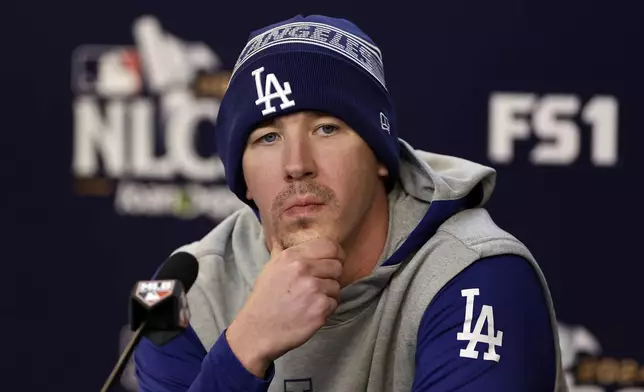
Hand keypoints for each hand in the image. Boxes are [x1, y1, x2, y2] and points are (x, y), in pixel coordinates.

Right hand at [225, 236, 344, 377]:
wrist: (257, 331)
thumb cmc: (264, 300)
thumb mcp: (270, 268)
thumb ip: (286, 253)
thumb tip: (290, 240)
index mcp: (292, 256)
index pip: (330, 246)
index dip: (336, 254)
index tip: (335, 261)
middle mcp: (304, 269)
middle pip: (337, 266)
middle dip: (332, 276)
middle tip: (319, 286)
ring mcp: (313, 289)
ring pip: (337, 286)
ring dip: (328, 294)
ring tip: (310, 301)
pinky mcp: (320, 308)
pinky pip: (335, 303)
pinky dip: (326, 309)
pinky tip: (310, 312)